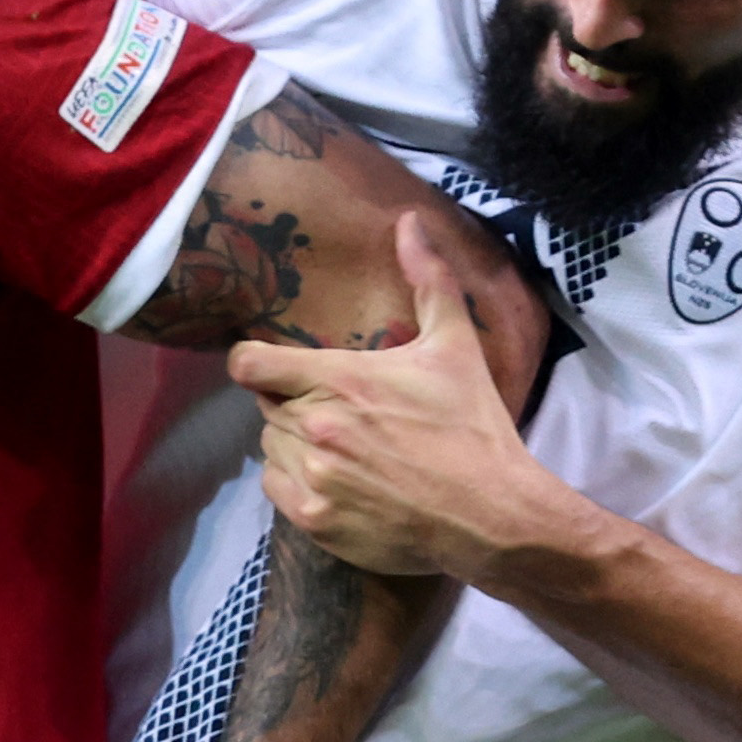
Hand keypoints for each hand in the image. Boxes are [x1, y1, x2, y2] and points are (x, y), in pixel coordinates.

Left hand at [229, 214, 553, 581]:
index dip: (258, 362)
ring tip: (346, 447)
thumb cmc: (472, 426)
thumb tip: (409, 221)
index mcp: (339, 379)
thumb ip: (427, 281)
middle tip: (342, 412)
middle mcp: (315, 426)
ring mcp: (312, 476)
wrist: (492, 513)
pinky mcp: (314, 520)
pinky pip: (275, 487)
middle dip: (296, 402)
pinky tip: (339, 480)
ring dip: (295, 443)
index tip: (277, 367)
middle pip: (267, 405)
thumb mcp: (455, 347)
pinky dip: (296, 481)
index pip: (249, 364)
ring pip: (270, 446)